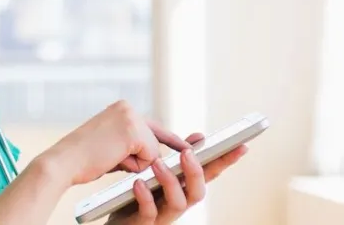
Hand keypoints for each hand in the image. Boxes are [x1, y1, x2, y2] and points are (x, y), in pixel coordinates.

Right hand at [40, 101, 191, 185]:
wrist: (64, 161)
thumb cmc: (84, 158)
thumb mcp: (112, 144)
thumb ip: (133, 144)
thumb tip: (157, 156)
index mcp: (121, 108)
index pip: (152, 127)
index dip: (171, 140)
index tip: (193, 144)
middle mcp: (127, 108)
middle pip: (155, 140)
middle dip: (144, 156)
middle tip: (121, 157)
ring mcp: (131, 118)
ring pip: (153, 151)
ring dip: (135, 162)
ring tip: (108, 157)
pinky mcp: (134, 132)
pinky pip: (148, 157)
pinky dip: (133, 165)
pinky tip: (112, 158)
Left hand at [105, 134, 248, 223]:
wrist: (113, 220)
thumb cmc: (136, 194)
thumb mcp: (157, 171)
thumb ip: (177, 155)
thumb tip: (199, 137)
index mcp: (182, 190)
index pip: (209, 175)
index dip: (225, 162)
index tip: (240, 146)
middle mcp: (176, 204)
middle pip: (198, 193)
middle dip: (196, 173)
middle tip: (188, 153)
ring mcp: (162, 216)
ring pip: (178, 204)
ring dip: (171, 182)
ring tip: (158, 163)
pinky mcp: (142, 223)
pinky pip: (149, 213)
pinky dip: (145, 198)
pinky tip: (139, 183)